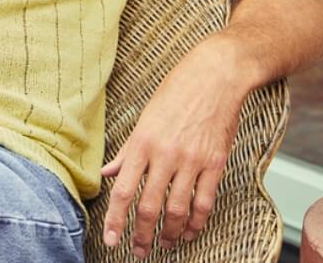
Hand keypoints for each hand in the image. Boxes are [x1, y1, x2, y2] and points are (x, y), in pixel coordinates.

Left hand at [101, 39, 245, 257]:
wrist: (214, 76)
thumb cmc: (176, 92)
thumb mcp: (144, 117)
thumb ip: (127, 150)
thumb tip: (107, 172)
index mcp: (142, 141)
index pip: (123, 189)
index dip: (115, 218)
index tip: (110, 238)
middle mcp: (165, 154)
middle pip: (150, 206)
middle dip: (142, 235)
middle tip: (137, 251)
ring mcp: (192, 160)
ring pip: (177, 210)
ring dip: (169, 234)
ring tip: (163, 245)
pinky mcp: (215, 163)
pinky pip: (204, 202)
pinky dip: (196, 223)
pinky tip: (189, 232)